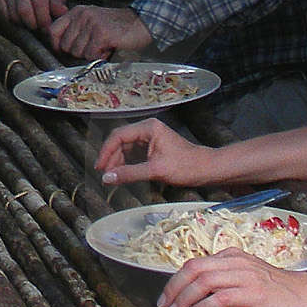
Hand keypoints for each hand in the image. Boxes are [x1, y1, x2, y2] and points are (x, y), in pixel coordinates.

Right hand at [0, 0, 68, 29]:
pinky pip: (3, 14)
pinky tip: (20, 18)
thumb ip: (58, 3)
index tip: (47, 27)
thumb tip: (62, 12)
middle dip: (33, 24)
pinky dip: (12, 20)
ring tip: (30, 22)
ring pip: (12, 14)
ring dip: (22, 23)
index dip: (43, 19)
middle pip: (23, 11)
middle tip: (38, 27)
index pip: (39, 3)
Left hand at [48, 5, 150, 59]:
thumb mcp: (92, 23)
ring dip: (91, 55)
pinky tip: (108, 49)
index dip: (57, 46)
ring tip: (103, 47)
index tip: (65, 52)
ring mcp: (91, 24)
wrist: (142, 23)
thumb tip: (61, 50)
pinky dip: (100, 57)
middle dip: (78, 53)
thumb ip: (77, 32)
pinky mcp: (102, 34)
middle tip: (94, 48)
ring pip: (78, 52)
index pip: (53, 31)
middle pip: (65, 46)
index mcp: (77, 12)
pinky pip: (91, 55)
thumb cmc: (118, 27)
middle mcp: (82, 16)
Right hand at [95, 118, 217, 185]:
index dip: (106, 151)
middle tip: (105, 175)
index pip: (118, 136)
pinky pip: (134, 154)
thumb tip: (107, 178)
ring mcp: (151, 138)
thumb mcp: (155, 171)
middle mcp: (148, 129)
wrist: (207, 169)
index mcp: (148, 128)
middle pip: (120, 141)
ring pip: (126, 148)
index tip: (100, 167)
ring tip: (113, 177)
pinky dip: (127, 164)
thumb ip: (129, 173)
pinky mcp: (153, 148)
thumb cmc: (186, 166)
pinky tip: (123, 174)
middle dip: (111, 158)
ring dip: (118, 162)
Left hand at [156, 249, 306, 306]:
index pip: (194, 264)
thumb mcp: (244, 284)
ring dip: (184, 298)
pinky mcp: (255, 292)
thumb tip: (192, 297)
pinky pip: (220, 297)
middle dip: (174, 287)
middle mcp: (237, 262)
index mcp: (232, 256)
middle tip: (163, 306)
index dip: (176, 281)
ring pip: (204, 281)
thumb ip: (221, 286)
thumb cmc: (276, 295)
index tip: (165, 297)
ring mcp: (246, 275)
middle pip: (194, 269)